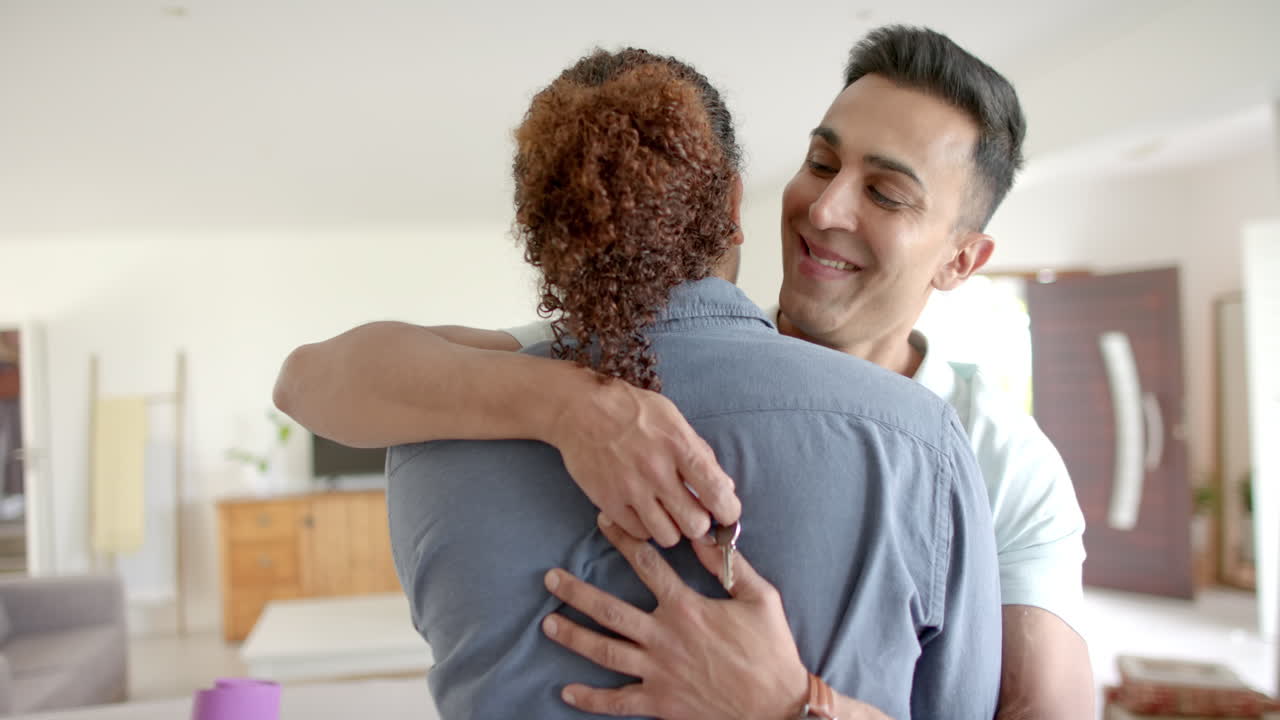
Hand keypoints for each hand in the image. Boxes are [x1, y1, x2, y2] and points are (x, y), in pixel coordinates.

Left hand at [540, 513, 807, 719]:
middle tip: (550, 579)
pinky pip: (617, 702)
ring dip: (573, 636)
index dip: (622, 540)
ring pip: (605, 651)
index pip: (647, 565)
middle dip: (576, 592)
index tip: (601, 522)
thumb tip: (704, 536)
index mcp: (687, 609)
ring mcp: (658, 673)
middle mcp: (664, 638)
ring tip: (548, 623)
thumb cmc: (772, 651)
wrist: (777, 708)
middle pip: (610, 610)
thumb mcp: (760, 598)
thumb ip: (730, 566)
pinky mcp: (660, 703)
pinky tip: (567, 692)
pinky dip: (590, 698)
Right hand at [548, 376, 740, 546]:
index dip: (729, 510)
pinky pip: (639, 533)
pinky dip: (645, 527)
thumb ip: (699, 453)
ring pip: (668, 537)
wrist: (580, 409)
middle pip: (696, 525)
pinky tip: (643, 510)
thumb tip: (725, 487)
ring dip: (673, 529)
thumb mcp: (673, 419)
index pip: (717, 492)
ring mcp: (631, 489)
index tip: (726, 512)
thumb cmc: (632, 410)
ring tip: (667, 513)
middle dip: (700, 524)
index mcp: (679, 445)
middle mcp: (657, 471)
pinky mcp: (608, 502)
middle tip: (693, 513)